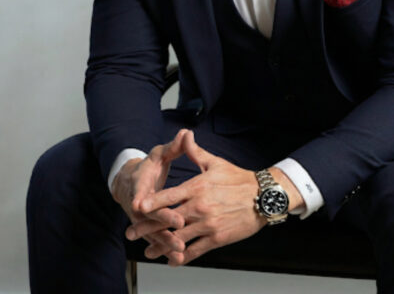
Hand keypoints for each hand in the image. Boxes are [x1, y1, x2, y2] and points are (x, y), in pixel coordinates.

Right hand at [112, 130, 189, 263]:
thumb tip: (187, 132)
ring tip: (180, 248)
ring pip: (152, 231)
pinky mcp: (148, 228)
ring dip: (165, 239)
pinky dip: (166, 247)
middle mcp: (137, 203)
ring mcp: (141, 218)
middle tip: (179, 224)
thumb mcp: (158, 154)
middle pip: (148, 214)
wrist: (129, 184)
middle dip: (162, 220)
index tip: (139, 204)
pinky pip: (156, 239)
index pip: (140, 190)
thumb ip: (173, 146)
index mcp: (139, 183)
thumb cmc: (148, 167)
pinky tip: (179, 256)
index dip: (141, 197)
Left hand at [128, 131, 264, 265]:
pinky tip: (173, 259)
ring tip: (149, 252)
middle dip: (148, 228)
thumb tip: (185, 135)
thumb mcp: (216, 163)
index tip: (137, 206)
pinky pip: (195, 250)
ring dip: (162, 246)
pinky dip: (182, 257)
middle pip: (169, 220)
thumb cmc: (239, 179)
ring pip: (179, 239)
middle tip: (131, 233)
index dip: (152, 203)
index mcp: (198, 187)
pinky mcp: (217, 238)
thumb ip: (195, 153)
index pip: (169, 196)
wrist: (262, 197)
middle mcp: (200, 207)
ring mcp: (208, 224)